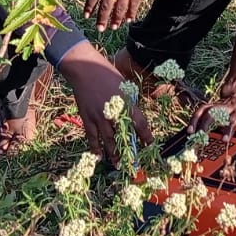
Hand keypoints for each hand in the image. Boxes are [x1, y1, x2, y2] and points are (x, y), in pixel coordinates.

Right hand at [58, 45, 151, 160]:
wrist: (85, 69)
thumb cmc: (107, 74)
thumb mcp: (124, 87)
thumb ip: (129, 104)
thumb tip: (132, 119)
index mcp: (126, 103)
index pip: (140, 124)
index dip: (146, 136)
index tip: (150, 145)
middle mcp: (114, 112)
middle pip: (124, 136)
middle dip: (130, 151)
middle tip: (134, 164)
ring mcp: (99, 117)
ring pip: (108, 140)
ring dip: (114, 154)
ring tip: (119, 165)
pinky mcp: (87, 118)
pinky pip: (92, 137)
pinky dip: (95, 148)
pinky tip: (99, 157)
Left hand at [82, 0, 165, 32]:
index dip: (90, 6)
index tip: (86, 16)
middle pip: (106, 4)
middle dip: (102, 18)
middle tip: (99, 29)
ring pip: (120, 6)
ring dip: (117, 18)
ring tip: (114, 27)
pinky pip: (134, 2)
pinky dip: (132, 12)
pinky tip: (130, 19)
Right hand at [189, 78, 235, 136]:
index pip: (234, 119)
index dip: (229, 129)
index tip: (224, 140)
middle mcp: (228, 107)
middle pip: (215, 113)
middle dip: (207, 125)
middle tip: (202, 138)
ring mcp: (218, 105)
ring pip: (206, 110)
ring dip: (198, 121)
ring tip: (192, 133)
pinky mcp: (211, 105)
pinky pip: (201, 110)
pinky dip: (194, 119)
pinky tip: (190, 128)